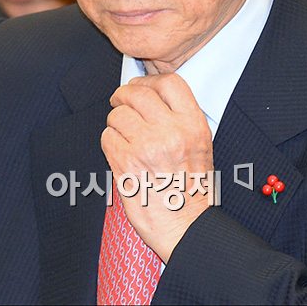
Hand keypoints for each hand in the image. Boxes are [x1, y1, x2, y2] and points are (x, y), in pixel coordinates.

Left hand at [101, 73, 213, 261]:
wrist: (184, 224)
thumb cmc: (191, 187)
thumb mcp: (200, 143)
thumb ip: (179, 116)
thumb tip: (150, 93)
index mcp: (192, 124)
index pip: (169, 83)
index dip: (149, 81)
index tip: (140, 86)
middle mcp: (171, 132)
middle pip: (137, 93)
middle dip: (123, 96)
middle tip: (119, 102)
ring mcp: (147, 146)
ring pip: (118, 115)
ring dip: (116, 122)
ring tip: (123, 135)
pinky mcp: (126, 163)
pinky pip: (107, 137)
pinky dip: (109, 142)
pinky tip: (120, 152)